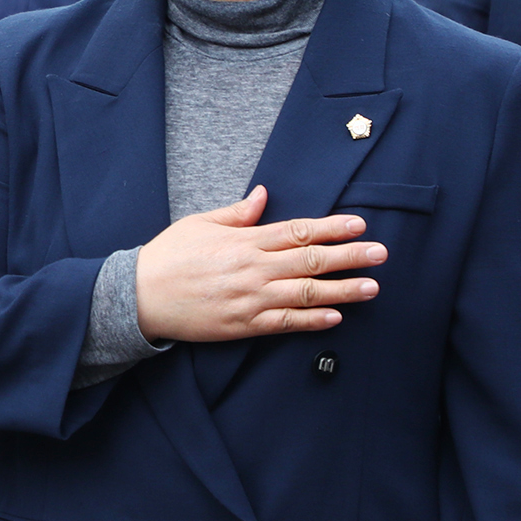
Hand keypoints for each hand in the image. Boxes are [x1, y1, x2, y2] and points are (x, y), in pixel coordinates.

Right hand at [133, 186, 381, 342]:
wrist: (139, 297)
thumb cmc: (168, 257)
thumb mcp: (199, 223)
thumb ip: (237, 213)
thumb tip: (263, 195)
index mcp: (244, 241)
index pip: (297, 230)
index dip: (331, 227)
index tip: (359, 224)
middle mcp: (253, 269)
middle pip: (311, 261)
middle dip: (349, 256)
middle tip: (381, 253)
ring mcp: (251, 299)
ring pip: (306, 294)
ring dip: (343, 290)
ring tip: (372, 287)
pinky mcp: (244, 326)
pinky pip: (286, 323)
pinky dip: (312, 321)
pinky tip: (336, 317)